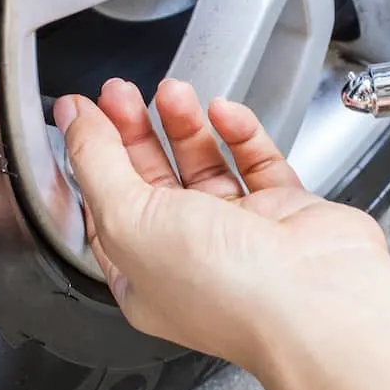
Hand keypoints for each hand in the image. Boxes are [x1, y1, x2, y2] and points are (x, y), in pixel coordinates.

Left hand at [53, 79, 389, 370]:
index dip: (94, 157)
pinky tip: (226, 113)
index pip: (108, 206)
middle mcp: (191, 259)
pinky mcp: (285, 211)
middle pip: (153, 180)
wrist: (316, 297)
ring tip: (174, 93)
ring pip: (204, 164)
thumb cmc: (226, 288)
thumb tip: (73, 119)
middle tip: (124, 92)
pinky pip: (256, 160)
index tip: (86, 112)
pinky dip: (240, 132)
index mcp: (143, 277)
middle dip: (136, 131)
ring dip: (186, 125)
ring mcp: (241, 234)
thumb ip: (96, 163)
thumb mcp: (129, 219)